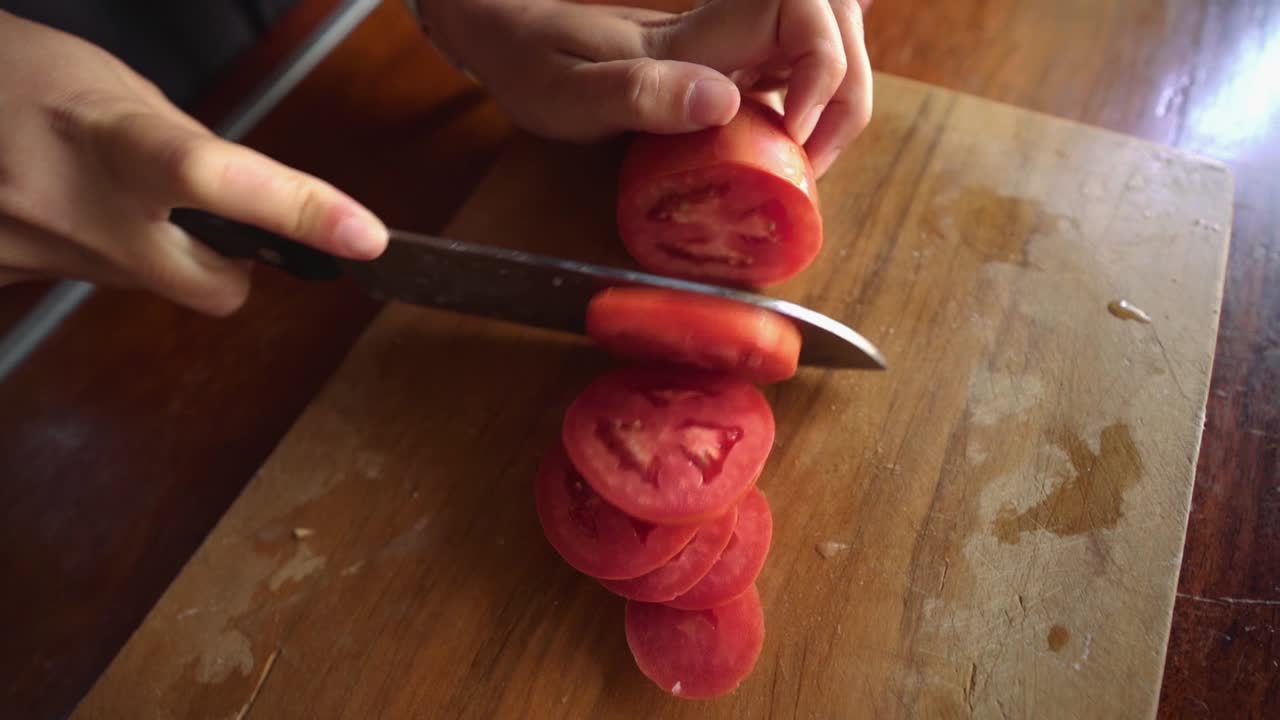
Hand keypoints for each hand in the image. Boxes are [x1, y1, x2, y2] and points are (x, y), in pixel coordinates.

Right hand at [0, 11, 387, 315]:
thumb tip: (250, 203)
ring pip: (148, 286)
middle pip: (211, 286)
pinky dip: (98, 253)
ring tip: (100, 189)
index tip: (363, 236)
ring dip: (150, 251)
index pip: (215, 179)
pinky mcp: (10, 282)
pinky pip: (93, 283)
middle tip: (204, 220)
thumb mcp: (114, 90)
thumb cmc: (17, 76)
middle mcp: (67, 209)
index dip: (298, 211)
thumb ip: (187, 149)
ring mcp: (34, 257)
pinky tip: (63, 207)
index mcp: (106, 139)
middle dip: (226, 267)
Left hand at [417, 0, 871, 174]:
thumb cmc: (533, 64)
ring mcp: (729, 42)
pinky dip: (812, 100)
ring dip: (839, 98)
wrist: (509, 37)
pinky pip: (792, 67)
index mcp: (697, 33)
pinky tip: (793, 138)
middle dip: (846, 92)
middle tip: (809, 163)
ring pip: (824, 43)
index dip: (823, 68)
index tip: (792, 132)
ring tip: (808, 159)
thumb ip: (642, 95)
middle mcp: (726, 27)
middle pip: (834, 25)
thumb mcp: (570, 94)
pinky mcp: (724, 60)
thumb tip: (725, 101)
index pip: (802, 14)